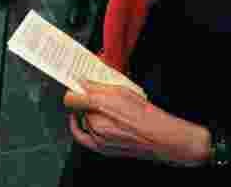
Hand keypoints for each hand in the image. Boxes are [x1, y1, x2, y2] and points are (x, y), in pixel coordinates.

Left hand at [65, 81, 210, 164]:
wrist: (158, 136)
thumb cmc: (146, 114)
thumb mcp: (123, 90)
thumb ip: (99, 86)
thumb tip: (84, 82)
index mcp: (100, 105)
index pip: (72, 97)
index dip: (73, 90)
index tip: (75, 86)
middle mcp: (96, 122)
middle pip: (78, 108)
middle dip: (85, 101)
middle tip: (95, 96)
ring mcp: (97, 137)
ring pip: (82, 120)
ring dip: (87, 113)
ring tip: (102, 109)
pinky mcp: (100, 148)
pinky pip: (81, 136)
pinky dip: (78, 127)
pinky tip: (78, 121)